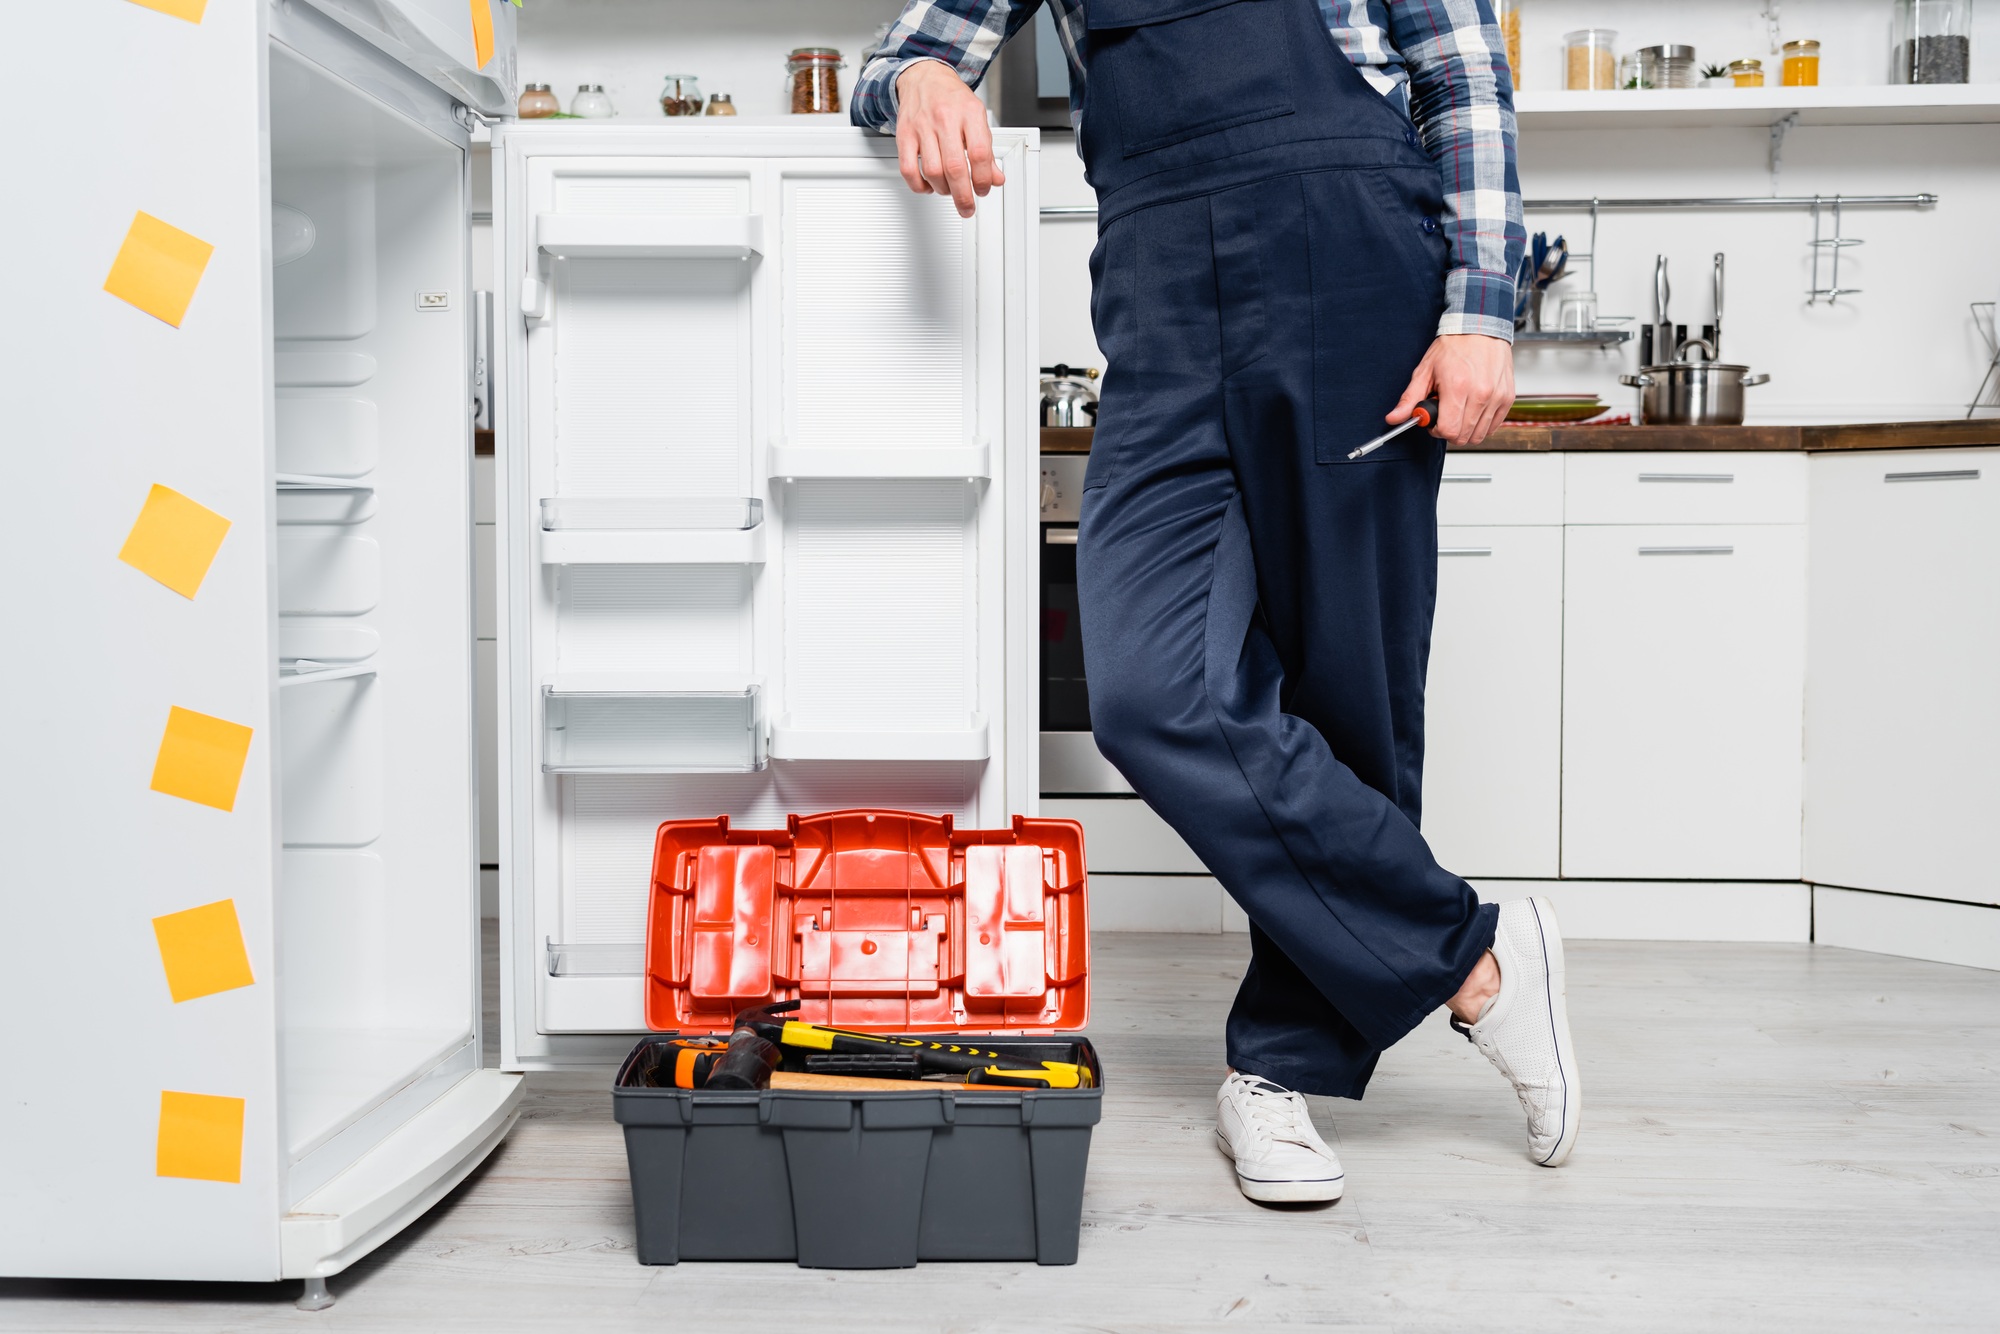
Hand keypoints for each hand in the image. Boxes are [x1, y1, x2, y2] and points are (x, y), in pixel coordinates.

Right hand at [894, 60, 1003, 217]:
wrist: (924, 76)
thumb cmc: (952, 98)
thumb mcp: (977, 118)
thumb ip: (987, 150)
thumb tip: (995, 178)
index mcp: (969, 113)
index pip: (979, 153)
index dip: (983, 179)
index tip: (983, 189)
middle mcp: (945, 118)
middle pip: (955, 167)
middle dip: (963, 195)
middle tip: (967, 207)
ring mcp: (922, 127)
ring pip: (933, 171)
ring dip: (943, 190)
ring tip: (949, 190)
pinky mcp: (904, 135)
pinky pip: (908, 169)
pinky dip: (919, 186)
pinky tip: (928, 186)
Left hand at [1389, 334, 1515, 446]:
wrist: (1480, 328)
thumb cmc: (1454, 347)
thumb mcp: (1425, 371)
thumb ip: (1409, 398)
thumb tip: (1394, 417)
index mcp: (1458, 387)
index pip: (1448, 430)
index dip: (1436, 430)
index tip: (1434, 421)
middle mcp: (1481, 393)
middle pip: (1463, 436)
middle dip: (1450, 431)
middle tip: (1446, 415)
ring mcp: (1497, 396)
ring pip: (1479, 435)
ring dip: (1466, 429)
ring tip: (1460, 409)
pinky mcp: (1507, 398)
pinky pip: (1493, 427)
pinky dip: (1481, 425)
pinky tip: (1473, 410)